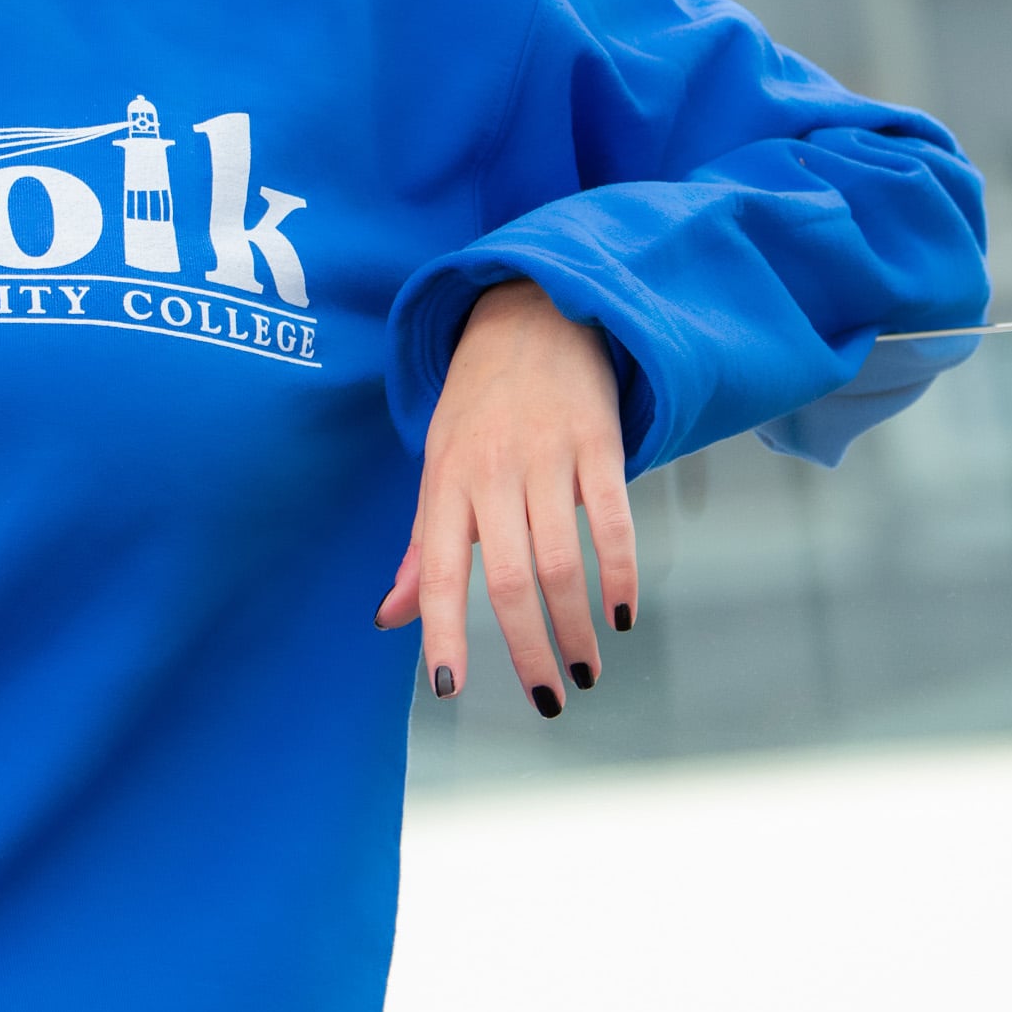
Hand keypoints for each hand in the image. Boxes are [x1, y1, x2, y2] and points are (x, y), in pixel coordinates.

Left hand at [375, 279, 639, 715]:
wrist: (531, 312)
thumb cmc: (478, 404)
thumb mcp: (438, 466)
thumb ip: (422, 548)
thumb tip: (390, 619)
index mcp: (446, 483)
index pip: (441, 570)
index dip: (442, 630)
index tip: (450, 685)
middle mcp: (492, 472)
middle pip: (509, 579)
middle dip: (528, 650)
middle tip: (549, 699)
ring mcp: (547, 455)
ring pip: (562, 560)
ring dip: (576, 626)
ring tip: (585, 669)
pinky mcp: (598, 442)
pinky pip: (613, 519)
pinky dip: (620, 574)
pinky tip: (621, 615)